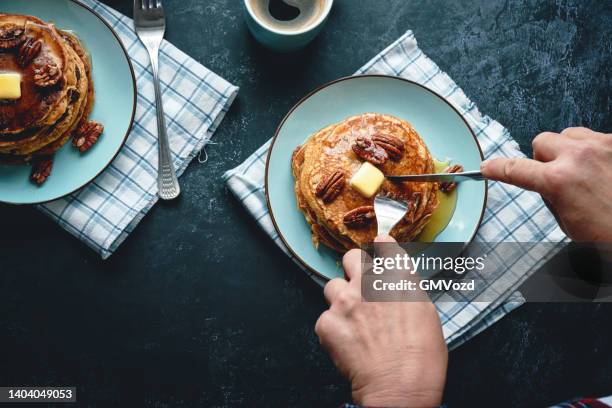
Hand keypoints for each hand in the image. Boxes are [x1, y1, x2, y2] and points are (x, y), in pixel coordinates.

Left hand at [315, 235, 446, 406]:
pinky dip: (333, 329)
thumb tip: (396, 284)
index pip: (383, 245)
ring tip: (353, 321)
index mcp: (397, 276)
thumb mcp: (426, 312)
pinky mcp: (326, 321)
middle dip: (354, 269)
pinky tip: (348, 344)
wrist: (400, 387)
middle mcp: (368, 282)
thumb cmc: (422, 357)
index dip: (380, 250)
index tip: (379, 253)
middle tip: (360, 287)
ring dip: (340, 299)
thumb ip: (405, 290)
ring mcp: (344, 300)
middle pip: (351, 257)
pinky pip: (325, 318)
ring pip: (332, 286)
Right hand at [481, 127, 611, 241]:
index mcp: (558, 182)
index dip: (497, 169)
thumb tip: (547, 185)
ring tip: (583, 171)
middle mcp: (578, 157)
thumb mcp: (570, 224)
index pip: (515, 169)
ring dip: (568, 150)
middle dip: (543, 158)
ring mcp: (603, 146)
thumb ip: (552, 197)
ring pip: (569, 135)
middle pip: (541, 142)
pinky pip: (597, 138)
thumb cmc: (611, 234)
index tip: (488, 167)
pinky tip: (604, 169)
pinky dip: (595, 151)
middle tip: (554, 176)